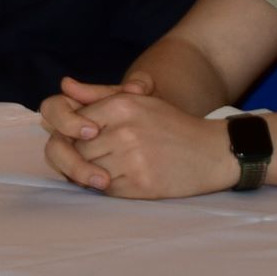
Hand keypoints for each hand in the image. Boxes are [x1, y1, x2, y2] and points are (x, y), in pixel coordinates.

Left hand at [38, 74, 236, 197]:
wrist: (211, 151)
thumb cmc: (171, 126)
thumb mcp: (138, 101)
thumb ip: (98, 94)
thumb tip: (65, 84)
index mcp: (121, 104)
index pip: (71, 123)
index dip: (71, 136)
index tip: (84, 141)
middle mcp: (124, 129)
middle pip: (75, 150)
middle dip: (80, 158)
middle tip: (98, 159)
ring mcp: (132, 158)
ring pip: (87, 172)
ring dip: (92, 175)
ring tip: (113, 169)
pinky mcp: (140, 183)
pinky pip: (106, 191)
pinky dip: (108, 189)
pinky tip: (125, 180)